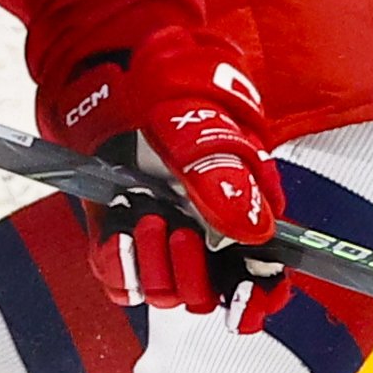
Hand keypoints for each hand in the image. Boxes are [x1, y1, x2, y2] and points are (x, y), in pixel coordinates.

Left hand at [55, 33, 289, 326]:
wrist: (108, 71)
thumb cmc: (168, 88)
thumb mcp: (200, 122)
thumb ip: (225, 174)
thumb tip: (254, 229)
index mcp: (244, 210)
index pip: (264, 278)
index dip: (257, 297)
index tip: (241, 300)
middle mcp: (205, 234)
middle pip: (212, 295)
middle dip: (195, 275)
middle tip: (179, 230)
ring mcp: (162, 238)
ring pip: (166, 292)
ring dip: (155, 263)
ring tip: (146, 215)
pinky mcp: (121, 238)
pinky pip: (122, 280)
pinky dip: (119, 261)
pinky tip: (119, 227)